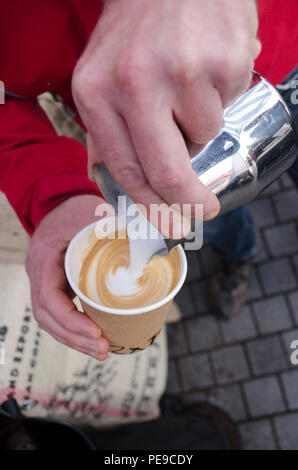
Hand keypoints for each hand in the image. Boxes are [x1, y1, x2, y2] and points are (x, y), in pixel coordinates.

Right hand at [25, 195, 109, 360]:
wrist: (61, 203)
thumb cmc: (77, 208)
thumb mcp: (94, 215)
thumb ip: (117, 229)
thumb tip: (155, 244)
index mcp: (45, 257)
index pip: (49, 298)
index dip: (71, 320)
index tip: (96, 331)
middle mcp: (39, 273)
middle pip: (48, 316)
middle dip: (75, 337)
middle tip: (103, 349)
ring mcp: (44, 281)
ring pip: (51, 320)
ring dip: (75, 340)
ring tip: (101, 351)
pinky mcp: (55, 286)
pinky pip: (59, 314)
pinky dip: (74, 330)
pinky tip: (94, 339)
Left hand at [72, 0, 259, 233]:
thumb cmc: (137, 29)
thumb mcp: (101, 76)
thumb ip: (106, 129)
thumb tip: (114, 177)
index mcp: (97, 92)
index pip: (126, 170)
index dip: (152, 205)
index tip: (171, 221)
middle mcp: (137, 83)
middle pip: (168, 172)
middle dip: (189, 203)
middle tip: (204, 209)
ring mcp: (185, 71)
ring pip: (206, 135)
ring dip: (202, 124)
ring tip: (190, 85)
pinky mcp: (226, 61)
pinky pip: (230, 103)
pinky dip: (222, 94)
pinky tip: (207, 66)